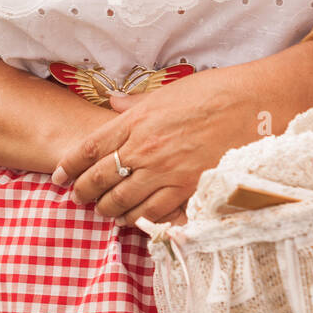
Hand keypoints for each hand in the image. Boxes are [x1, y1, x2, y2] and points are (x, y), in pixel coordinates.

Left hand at [50, 65, 259, 227]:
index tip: (58, 176)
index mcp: (137, 121)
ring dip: (109, 211)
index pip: (89, 149)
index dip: (68, 166)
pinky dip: (139, 221)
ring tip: (105, 212)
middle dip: (85, 193)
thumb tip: (113, 105)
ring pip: (123, 203)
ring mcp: (167, 173)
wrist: (254, 104)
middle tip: (79, 198)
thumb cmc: (213, 92)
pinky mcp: (188, 191)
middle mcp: (146, 149)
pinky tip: (134, 221)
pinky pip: (154, 215)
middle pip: (100, 180)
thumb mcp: (167, 91)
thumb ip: (135, 105)